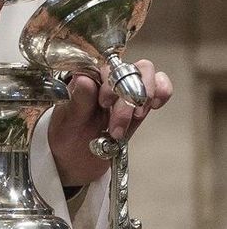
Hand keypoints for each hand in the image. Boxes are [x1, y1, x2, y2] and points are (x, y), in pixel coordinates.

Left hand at [48, 59, 172, 185]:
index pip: (105, 67)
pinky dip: (162, 91)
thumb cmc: (66, 137)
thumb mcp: (68, 121)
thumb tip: (84, 79)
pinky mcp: (138, 105)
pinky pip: (158, 87)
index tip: (104, 104)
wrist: (74, 160)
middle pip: (128, 70)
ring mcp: (123, 91)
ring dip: (145, 95)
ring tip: (137, 116)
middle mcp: (105, 80)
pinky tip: (156, 103)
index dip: (110, 84)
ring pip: (145, 73)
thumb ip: (78, 101)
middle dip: (129, 96)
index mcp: (86, 79)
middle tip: (118, 126)